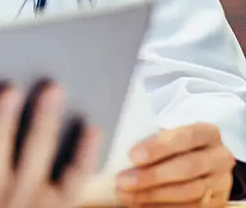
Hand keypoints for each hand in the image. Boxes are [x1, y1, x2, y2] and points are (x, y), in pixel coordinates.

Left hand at [0, 84, 99, 207]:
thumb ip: (35, 190)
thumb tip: (57, 149)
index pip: (74, 179)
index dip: (86, 152)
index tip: (90, 124)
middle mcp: (21, 206)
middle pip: (38, 154)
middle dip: (46, 119)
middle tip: (52, 87)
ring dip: (6, 120)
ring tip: (10, 90)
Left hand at [116, 123, 235, 206]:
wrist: (200, 161)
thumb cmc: (174, 145)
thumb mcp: (165, 135)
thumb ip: (147, 139)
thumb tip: (114, 150)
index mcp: (207, 133)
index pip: (185, 137)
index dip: (158, 147)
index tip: (133, 156)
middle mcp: (219, 157)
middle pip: (187, 168)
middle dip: (152, 176)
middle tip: (123, 181)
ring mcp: (220, 182)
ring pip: (189, 192)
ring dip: (153, 196)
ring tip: (126, 195)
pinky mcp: (217, 202)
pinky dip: (161, 207)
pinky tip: (139, 204)